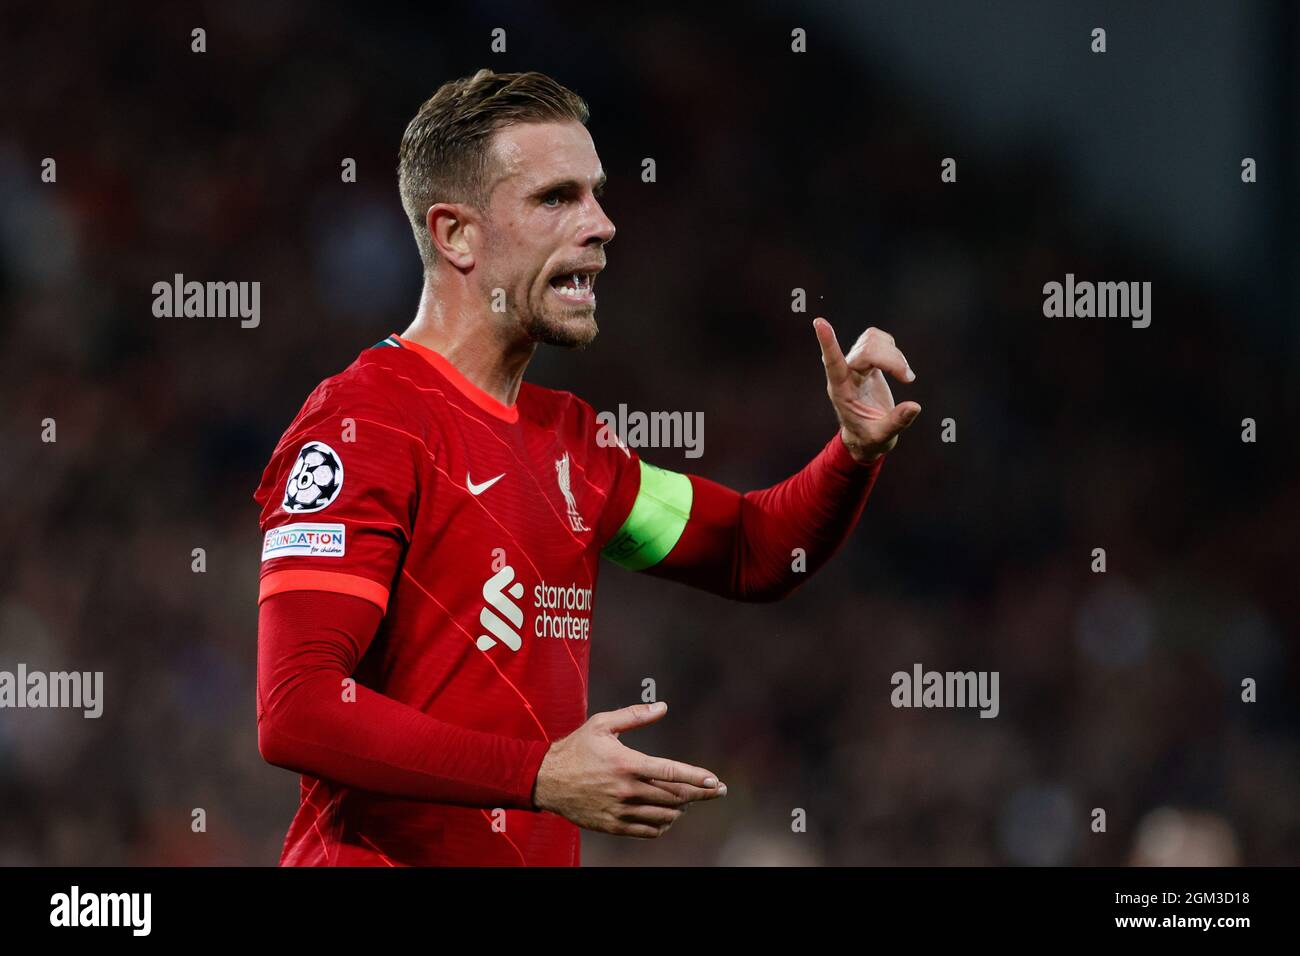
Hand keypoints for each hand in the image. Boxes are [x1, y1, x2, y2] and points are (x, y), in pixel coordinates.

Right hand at [531, 701, 726, 838]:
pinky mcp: (613, 825)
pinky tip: (668, 816)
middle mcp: (627, 789)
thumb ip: (635, 716)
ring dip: (682, 808)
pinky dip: (664, 824)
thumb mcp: (603, 724)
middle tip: (717, 791)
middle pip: (675, 797)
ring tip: (689, 800)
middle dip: (701, 794)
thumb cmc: (576, 748)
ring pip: (665, 815)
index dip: (697, 778)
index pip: (672, 773)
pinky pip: (648, 830)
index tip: (715, 781)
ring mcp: (621, 810)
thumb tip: (663, 707)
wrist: (545, 780)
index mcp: (627, 763)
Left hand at [813, 317, 920, 461]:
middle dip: (891, 359)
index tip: (819, 323)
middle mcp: (846, 374)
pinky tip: (899, 367)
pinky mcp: (866, 361)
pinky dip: (892, 348)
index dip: (828, 343)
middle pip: (866, 350)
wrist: (865, 437)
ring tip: (906, 376)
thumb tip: (914, 407)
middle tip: (909, 379)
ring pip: (872, 340)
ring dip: (894, 354)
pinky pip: (877, 339)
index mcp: (841, 391)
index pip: (832, 363)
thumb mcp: (881, 437)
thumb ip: (896, 422)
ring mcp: (855, 365)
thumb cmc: (868, 438)